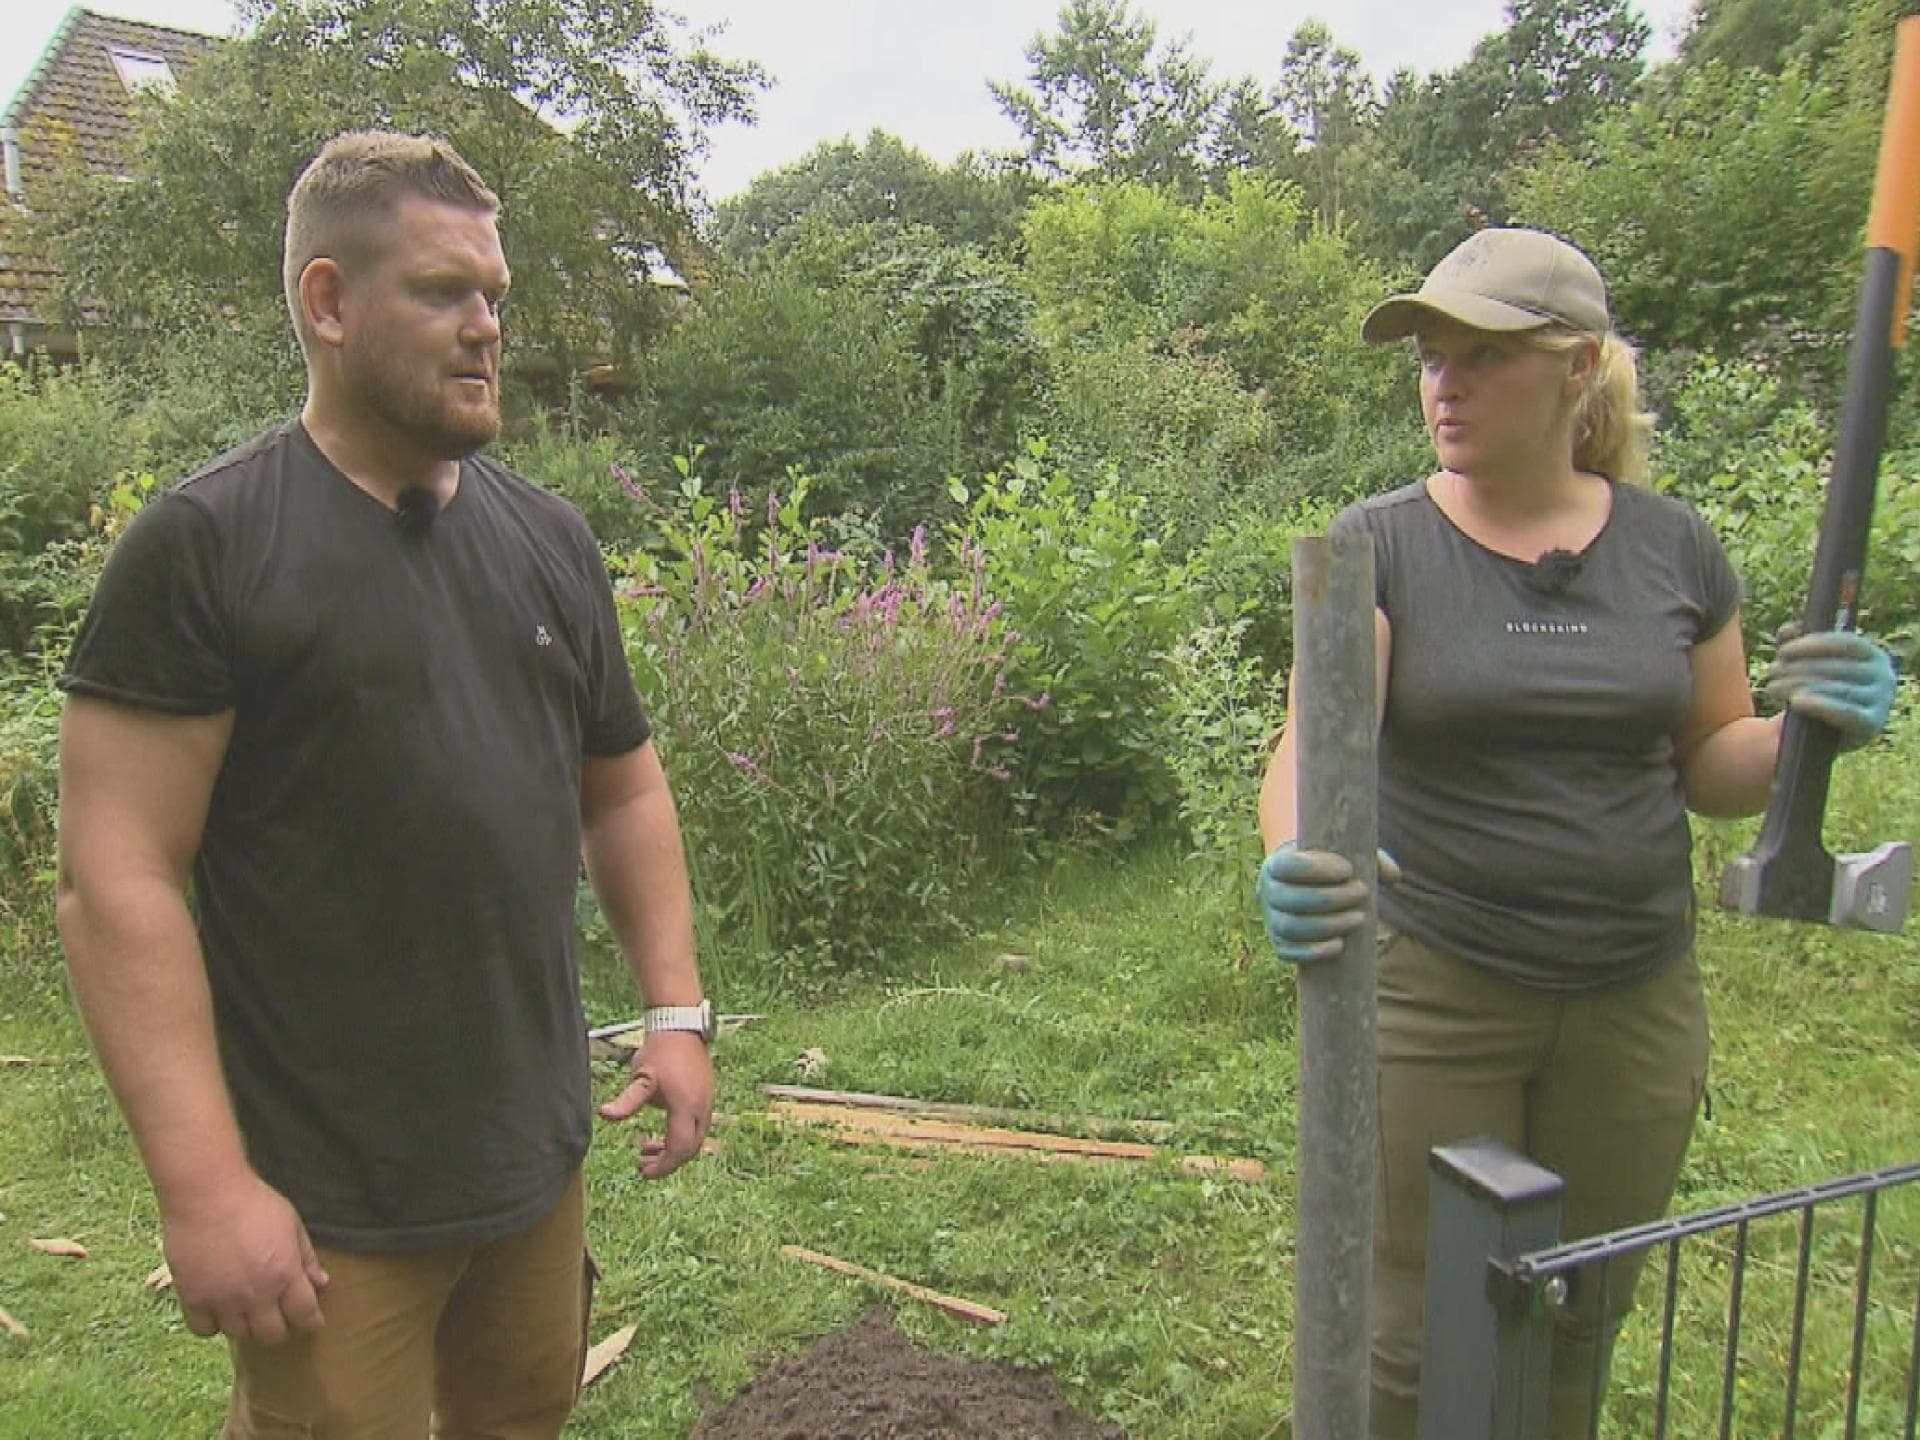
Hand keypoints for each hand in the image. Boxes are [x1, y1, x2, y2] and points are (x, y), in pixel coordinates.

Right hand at [161, 1171, 327, 1345]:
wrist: (207, 1193)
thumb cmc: (254, 1203)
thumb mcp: (291, 1225)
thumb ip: (306, 1258)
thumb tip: (321, 1283)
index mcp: (284, 1274)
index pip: (305, 1316)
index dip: (311, 1322)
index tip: (311, 1321)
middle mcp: (255, 1294)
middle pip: (272, 1336)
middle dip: (281, 1330)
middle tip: (279, 1319)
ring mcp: (222, 1299)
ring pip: (239, 1335)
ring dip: (247, 1327)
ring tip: (249, 1311)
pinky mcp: (193, 1298)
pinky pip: (204, 1330)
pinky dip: (213, 1325)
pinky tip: (219, 1309)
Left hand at [597, 1031, 713, 1178]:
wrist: (680, 1028)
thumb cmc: (660, 1052)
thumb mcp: (641, 1079)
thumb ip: (626, 1101)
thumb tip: (604, 1115)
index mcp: (686, 1107)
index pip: (678, 1149)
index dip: (662, 1166)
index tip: (643, 1171)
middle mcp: (702, 1108)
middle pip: (690, 1149)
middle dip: (667, 1162)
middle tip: (642, 1164)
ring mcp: (707, 1102)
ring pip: (695, 1139)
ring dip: (673, 1149)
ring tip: (645, 1147)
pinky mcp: (706, 1097)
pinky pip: (697, 1127)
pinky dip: (680, 1136)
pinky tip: (660, 1132)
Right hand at [1257, 843, 1399, 963]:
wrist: (1305, 888)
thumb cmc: (1330, 868)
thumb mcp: (1346, 856)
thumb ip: (1371, 860)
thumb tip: (1394, 877)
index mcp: (1276, 863)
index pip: (1287, 865)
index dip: (1316, 869)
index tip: (1348, 870)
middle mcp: (1267, 891)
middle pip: (1291, 898)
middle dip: (1330, 898)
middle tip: (1362, 893)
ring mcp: (1271, 920)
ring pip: (1290, 926)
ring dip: (1327, 924)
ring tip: (1360, 918)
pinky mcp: (1279, 943)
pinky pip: (1288, 952)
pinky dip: (1313, 951)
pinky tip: (1340, 945)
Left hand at [1766, 628, 1896, 749]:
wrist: (1832, 732)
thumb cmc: (1822, 689)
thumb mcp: (1812, 664)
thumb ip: (1799, 643)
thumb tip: (1787, 630)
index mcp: (1873, 655)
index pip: (1847, 643)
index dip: (1814, 644)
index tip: (1782, 651)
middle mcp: (1883, 676)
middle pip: (1839, 668)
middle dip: (1799, 668)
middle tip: (1771, 671)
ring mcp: (1881, 701)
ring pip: (1840, 690)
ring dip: (1802, 686)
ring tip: (1772, 688)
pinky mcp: (1872, 725)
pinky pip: (1847, 713)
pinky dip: (1820, 705)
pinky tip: (1796, 701)